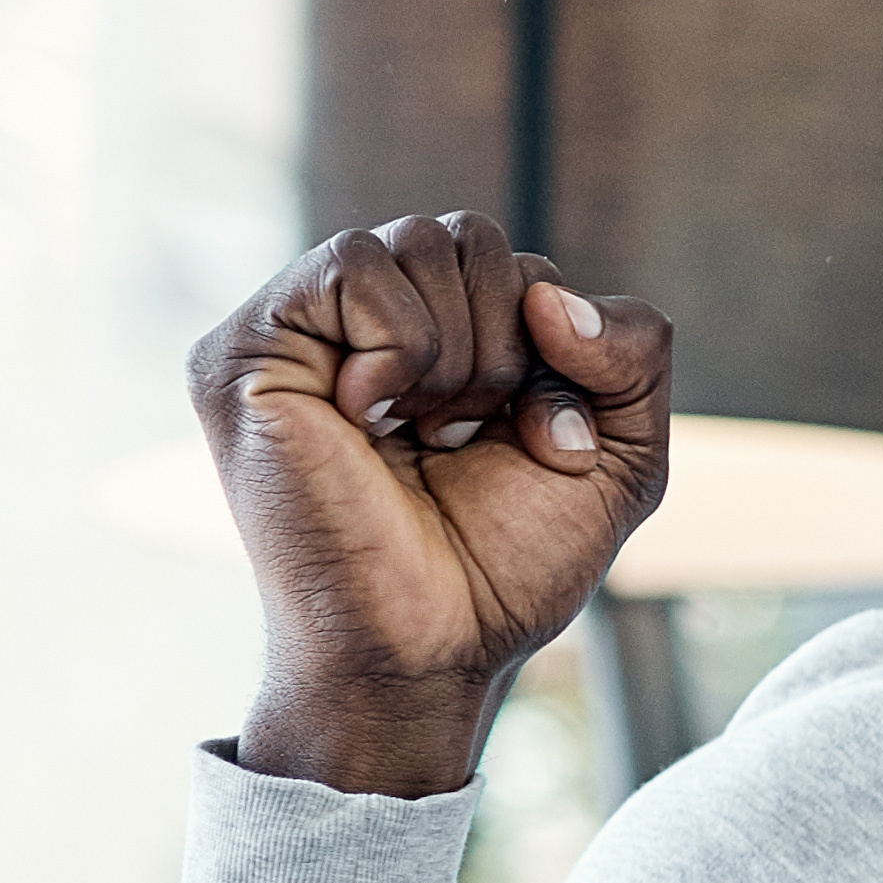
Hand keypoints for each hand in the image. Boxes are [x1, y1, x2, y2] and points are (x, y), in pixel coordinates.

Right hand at [185, 214, 675, 793]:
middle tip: (465, 436)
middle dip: (508, 344)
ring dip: (459, 353)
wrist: (431, 646)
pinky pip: (351, 265)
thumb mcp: (621, 453)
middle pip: (470, 236)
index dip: (561, 349)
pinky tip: (372, 416)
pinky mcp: (246, 350)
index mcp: (438, 339)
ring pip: (417, 240)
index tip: (539, 444)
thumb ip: (635, 350)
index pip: (520, 267)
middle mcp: (362, 325)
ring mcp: (299, 332)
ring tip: (424, 433)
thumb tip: (550, 294)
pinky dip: (400, 345)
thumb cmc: (506, 565)